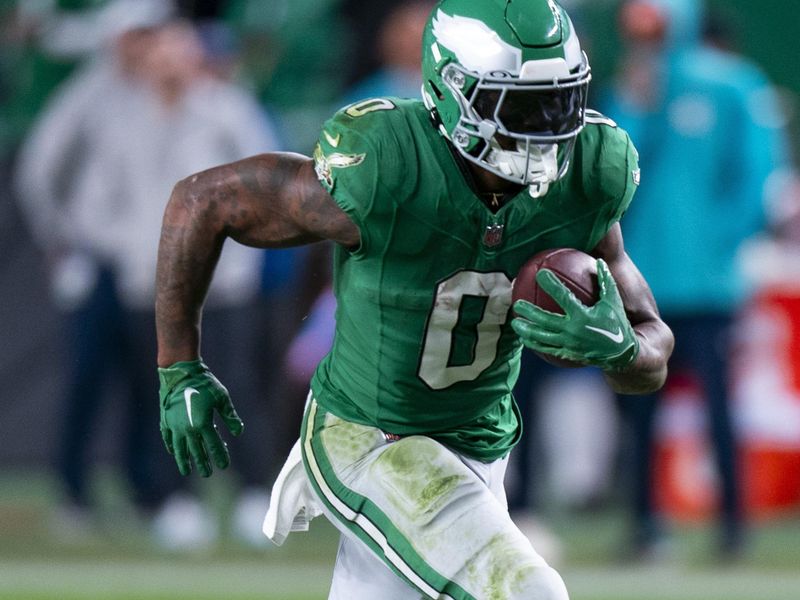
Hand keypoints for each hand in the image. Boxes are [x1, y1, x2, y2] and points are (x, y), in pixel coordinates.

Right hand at [158, 359, 243, 475]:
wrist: (180, 373)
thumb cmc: (204, 383)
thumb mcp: (222, 397)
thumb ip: (230, 416)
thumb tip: (238, 432)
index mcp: (203, 423)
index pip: (214, 446)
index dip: (220, 456)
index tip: (224, 466)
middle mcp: (188, 428)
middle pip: (196, 451)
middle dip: (203, 463)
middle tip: (207, 474)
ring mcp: (174, 425)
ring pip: (179, 448)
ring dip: (183, 460)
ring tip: (186, 471)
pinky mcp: (165, 420)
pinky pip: (167, 438)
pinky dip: (171, 446)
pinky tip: (173, 451)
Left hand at [511, 259, 638, 370]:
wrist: (621, 353)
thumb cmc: (617, 323)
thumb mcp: (613, 302)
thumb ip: (605, 282)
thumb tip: (599, 261)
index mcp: (583, 316)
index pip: (563, 297)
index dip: (551, 284)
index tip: (540, 274)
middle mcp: (573, 331)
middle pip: (545, 320)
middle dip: (529, 312)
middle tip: (517, 303)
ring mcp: (568, 344)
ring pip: (541, 337)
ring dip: (526, 330)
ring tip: (515, 323)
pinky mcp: (566, 353)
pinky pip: (546, 348)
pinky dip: (534, 343)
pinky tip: (524, 338)